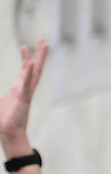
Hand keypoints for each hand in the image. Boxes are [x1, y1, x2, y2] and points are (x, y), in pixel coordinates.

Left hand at [0, 41, 46, 160]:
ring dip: (39, 58)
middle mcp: (24, 88)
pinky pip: (27, 83)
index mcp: (18, 88)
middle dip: (39, 54)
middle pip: (35, 67)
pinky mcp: (23, 98)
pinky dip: (28, 73)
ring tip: (44, 45)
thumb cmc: (3, 120)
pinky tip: (31, 63)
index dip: (25, 58)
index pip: (24, 70)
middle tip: (43, 40)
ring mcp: (26, 92)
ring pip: (35, 71)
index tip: (25, 46)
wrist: (7, 133)